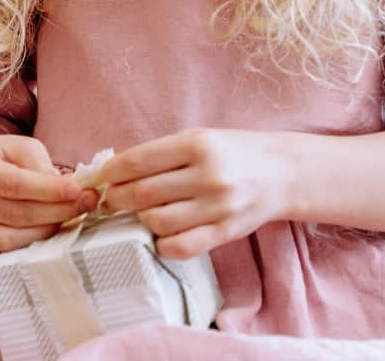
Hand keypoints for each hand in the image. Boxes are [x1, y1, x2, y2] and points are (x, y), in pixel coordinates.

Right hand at [0, 134, 97, 282]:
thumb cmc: (0, 160)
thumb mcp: (18, 147)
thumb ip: (38, 162)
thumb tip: (61, 187)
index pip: (13, 184)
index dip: (49, 190)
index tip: (78, 190)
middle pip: (14, 214)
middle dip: (56, 212)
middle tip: (85, 205)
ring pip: (7, 241)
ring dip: (44, 235)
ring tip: (67, 222)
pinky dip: (0, 269)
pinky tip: (28, 258)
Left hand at [96, 128, 291, 260]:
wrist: (282, 172)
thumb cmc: (233, 152)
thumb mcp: (200, 138)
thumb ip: (162, 153)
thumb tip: (116, 171)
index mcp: (197, 145)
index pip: (138, 161)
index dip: (111, 172)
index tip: (101, 178)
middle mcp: (208, 175)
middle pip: (143, 193)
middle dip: (118, 198)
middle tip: (113, 199)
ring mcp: (218, 206)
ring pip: (158, 221)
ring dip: (140, 220)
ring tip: (139, 214)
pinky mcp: (226, 231)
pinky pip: (182, 246)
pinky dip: (162, 244)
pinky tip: (160, 235)